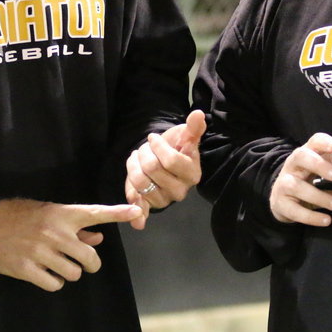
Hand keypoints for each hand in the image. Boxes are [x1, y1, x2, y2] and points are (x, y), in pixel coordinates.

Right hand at [0, 198, 141, 291]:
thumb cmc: (19, 216)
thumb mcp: (48, 213)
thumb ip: (74, 228)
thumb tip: (97, 239)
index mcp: (62, 214)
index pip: (96, 213)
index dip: (118, 213)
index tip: (138, 212)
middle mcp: (55, 233)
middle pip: (90, 258)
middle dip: (90, 264)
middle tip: (83, 263)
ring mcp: (42, 252)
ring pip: (74, 274)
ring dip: (69, 272)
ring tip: (56, 264)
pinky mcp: (28, 269)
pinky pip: (54, 284)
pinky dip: (53, 282)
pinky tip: (44, 273)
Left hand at [124, 110, 206, 229]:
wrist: (164, 161)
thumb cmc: (176, 147)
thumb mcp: (184, 136)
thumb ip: (193, 128)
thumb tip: (198, 115)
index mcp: (192, 174)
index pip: (170, 160)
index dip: (158, 146)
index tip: (153, 138)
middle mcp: (180, 191)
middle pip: (152, 169)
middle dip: (144, 153)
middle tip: (144, 148)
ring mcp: (165, 200)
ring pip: (140, 182)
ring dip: (133, 165)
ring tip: (136, 158)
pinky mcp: (150, 205)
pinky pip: (143, 210)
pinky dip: (138, 215)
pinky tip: (135, 216)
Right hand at [269, 132, 331, 226]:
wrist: (284, 200)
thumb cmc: (311, 184)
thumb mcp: (325, 176)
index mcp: (306, 155)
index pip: (313, 142)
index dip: (324, 142)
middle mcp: (293, 165)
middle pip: (300, 156)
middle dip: (317, 164)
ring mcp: (283, 183)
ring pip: (295, 185)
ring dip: (317, 195)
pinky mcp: (280, 203)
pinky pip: (294, 210)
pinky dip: (311, 217)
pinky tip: (326, 220)